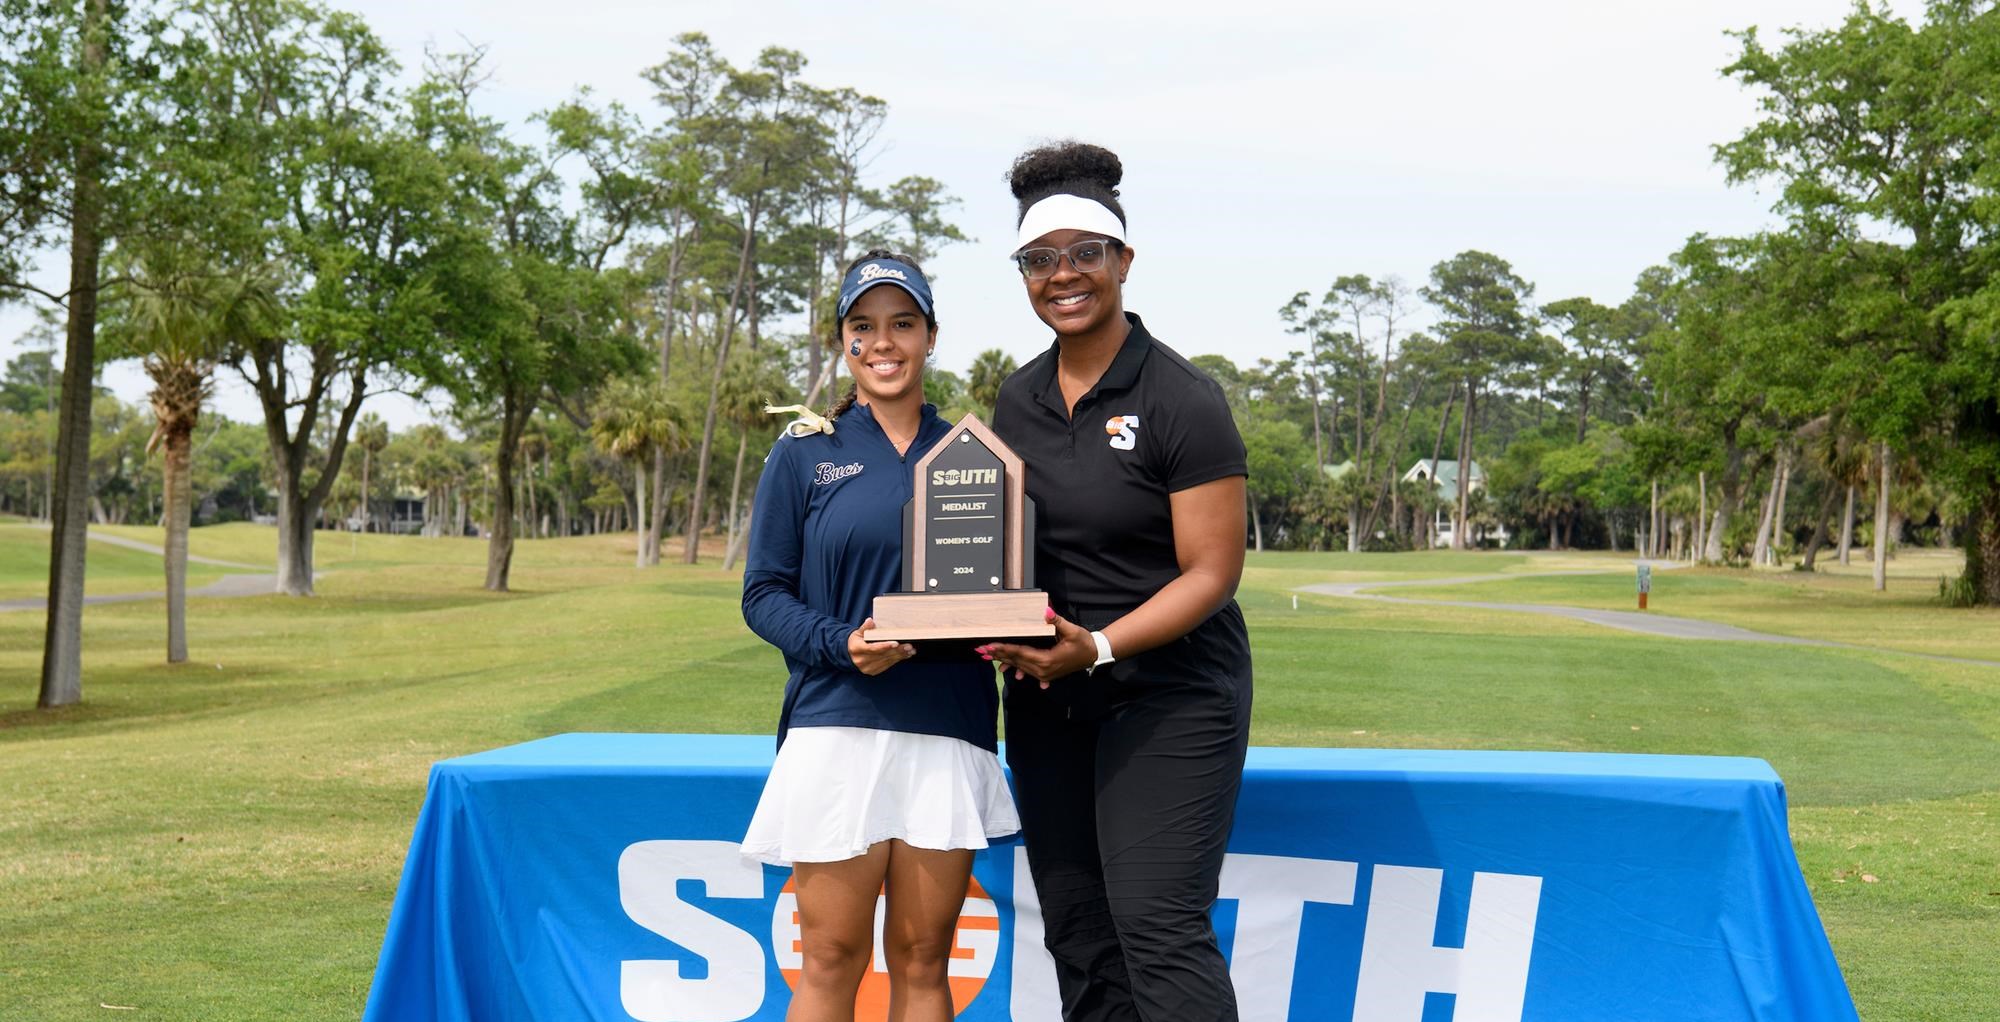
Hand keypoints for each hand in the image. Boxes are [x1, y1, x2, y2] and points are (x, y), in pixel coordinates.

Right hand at [849, 618, 915, 675]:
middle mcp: (861, 660)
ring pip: (887, 661)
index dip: (885, 646)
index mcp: (857, 649)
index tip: (896, 643)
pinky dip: (897, 660)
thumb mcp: (858, 633)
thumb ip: (865, 628)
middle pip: (883, 655)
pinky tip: (905, 655)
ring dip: (900, 656)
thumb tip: (870, 621)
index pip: (873, 648)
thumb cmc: (856, 641)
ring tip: (910, 650)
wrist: (849, 655)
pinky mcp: (873, 671)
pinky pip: (887, 665)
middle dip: (897, 651)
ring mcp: (867, 668)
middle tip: (909, 646)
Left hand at [977, 608, 1096, 688]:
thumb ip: (1057, 621)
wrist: (1094, 655)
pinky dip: (1016, 668)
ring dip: (1004, 661)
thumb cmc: (1084, 643)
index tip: (990, 645)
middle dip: (998, 655)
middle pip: (1016, 661)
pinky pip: (1027, 671)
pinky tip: (1007, 671)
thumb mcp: (1072, 630)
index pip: (1021, 653)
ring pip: (1020, 667)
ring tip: (988, 657)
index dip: (1004, 648)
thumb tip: (1046, 611)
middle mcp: (1043, 670)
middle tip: (981, 649)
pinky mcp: (1046, 674)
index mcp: (1047, 660)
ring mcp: (1044, 674)